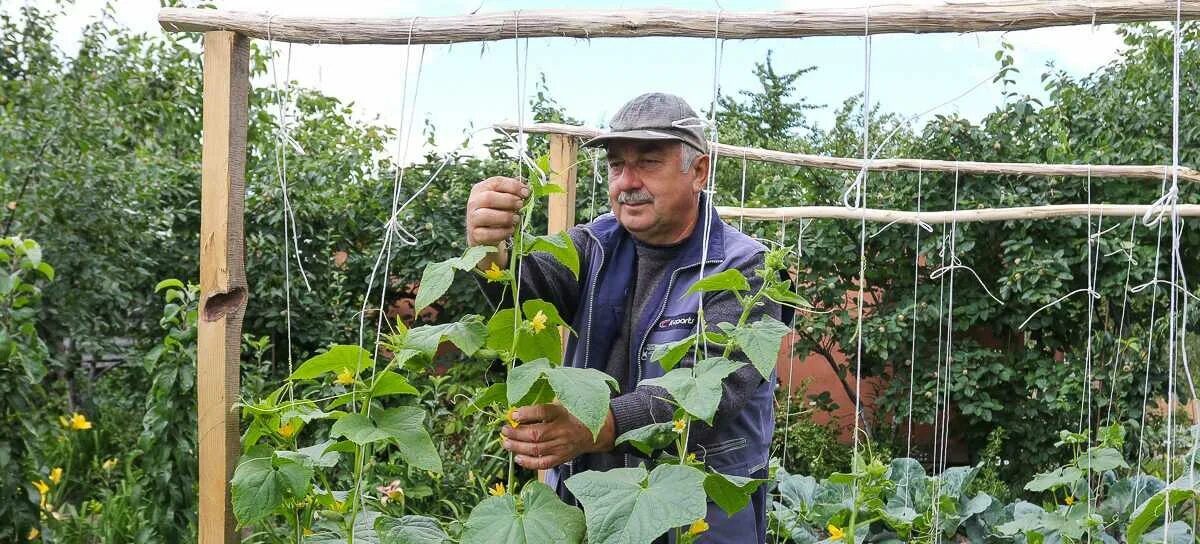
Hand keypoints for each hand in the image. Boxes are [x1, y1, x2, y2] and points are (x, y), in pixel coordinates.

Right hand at [466, 176, 528, 270]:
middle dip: (509, 201)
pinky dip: (502, 232)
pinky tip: (510, 230)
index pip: (496, 182)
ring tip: (517, 219)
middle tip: (521, 206)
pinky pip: (488, 234)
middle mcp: (474, 202)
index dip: (513, 186)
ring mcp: (472, 218)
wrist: (484, 234)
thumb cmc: (497, 212)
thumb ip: (513, 192)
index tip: (526, 193)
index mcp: (481, 188)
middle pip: (489, 198)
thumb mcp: (503, 199)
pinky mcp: (474, 234)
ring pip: (486, 215)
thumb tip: (526, 188)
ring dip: (505, 217)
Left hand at [501, 404, 615, 470]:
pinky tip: (518, 458)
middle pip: (536, 434)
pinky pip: (543, 463)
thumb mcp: (562, 403)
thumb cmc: (573, 415)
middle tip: (504, 430)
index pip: (542, 413)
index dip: (526, 414)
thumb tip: (517, 411)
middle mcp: (562, 430)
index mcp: (562, 413)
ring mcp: (562, 446)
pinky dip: (528, 462)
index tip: (512, 414)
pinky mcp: (561, 458)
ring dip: (518, 447)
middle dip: (516, 433)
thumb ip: (543, 406)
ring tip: (506, 443)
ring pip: (536, 449)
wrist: (595, 432)